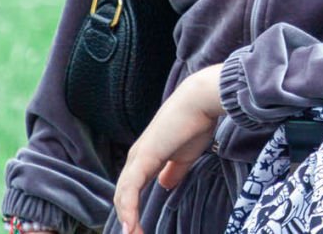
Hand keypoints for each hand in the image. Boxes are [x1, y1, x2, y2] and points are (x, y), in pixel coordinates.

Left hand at [113, 64, 224, 233]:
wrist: (200, 101)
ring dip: (127, 219)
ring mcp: (137, 157)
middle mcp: (136, 157)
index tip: (139, 231)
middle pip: (122, 195)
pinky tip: (131, 225)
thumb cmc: (195, 124)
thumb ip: (173, 172)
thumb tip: (166, 185)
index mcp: (145, 158)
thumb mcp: (184, 156)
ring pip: (123, 195)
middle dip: (128, 219)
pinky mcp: (143, 157)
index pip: (130, 190)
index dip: (132, 211)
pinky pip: (130, 189)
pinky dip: (128, 209)